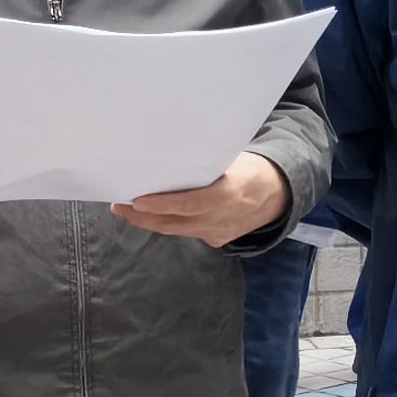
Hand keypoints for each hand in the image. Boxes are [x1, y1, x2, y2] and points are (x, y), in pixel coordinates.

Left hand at [113, 153, 291, 248]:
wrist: (277, 195)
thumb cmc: (249, 169)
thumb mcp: (232, 160)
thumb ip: (204, 164)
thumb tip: (167, 156)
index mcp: (228, 194)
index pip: (189, 203)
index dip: (162, 205)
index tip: (137, 201)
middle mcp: (222, 218)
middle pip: (175, 222)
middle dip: (143, 216)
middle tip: (119, 206)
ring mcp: (219, 233)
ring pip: (177, 230)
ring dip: (151, 221)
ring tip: (128, 210)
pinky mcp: (217, 240)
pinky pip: (188, 232)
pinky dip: (171, 223)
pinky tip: (154, 216)